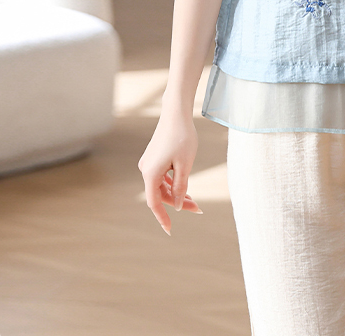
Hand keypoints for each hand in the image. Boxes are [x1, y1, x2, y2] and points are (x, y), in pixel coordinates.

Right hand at [137, 109, 201, 235]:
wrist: (176, 113)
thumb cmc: (183, 137)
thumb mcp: (185, 165)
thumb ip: (181, 187)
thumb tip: (178, 206)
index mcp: (150, 173)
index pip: (155, 203)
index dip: (162, 218)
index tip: (170, 231)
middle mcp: (146, 169)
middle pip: (161, 194)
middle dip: (178, 203)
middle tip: (198, 209)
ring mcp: (149, 163)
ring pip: (162, 186)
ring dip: (177, 194)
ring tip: (195, 201)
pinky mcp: (154, 158)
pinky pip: (162, 177)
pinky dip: (173, 183)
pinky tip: (185, 188)